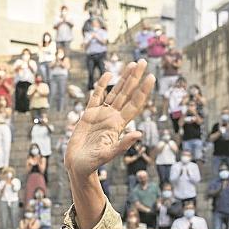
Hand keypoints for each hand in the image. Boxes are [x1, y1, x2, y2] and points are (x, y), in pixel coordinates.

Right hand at [64, 60, 154, 178]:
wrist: (77, 166)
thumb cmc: (92, 164)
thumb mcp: (108, 154)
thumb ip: (123, 145)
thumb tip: (138, 134)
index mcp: (118, 125)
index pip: (134, 104)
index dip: (143, 91)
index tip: (151, 77)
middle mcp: (112, 117)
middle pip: (127, 93)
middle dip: (135, 78)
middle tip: (143, 62)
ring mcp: (101, 115)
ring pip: (115, 92)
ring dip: (123, 78)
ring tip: (132, 64)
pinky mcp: (88, 115)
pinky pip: (96, 96)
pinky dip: (102, 85)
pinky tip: (108, 74)